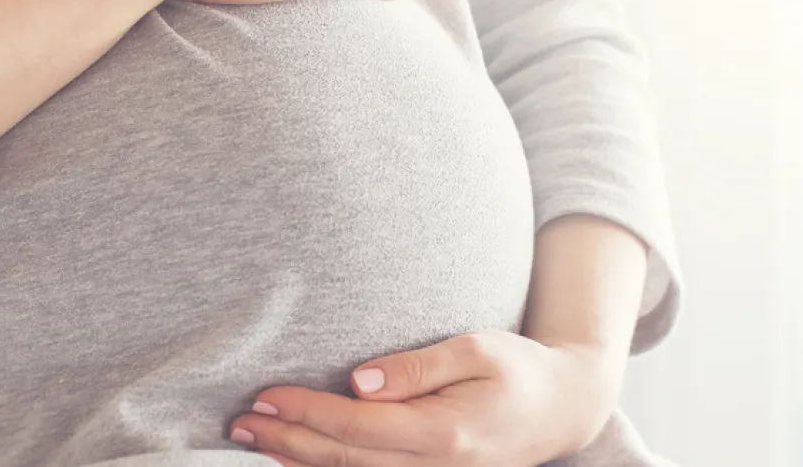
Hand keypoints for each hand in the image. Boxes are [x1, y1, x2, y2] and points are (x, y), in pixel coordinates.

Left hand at [230, 331, 628, 465]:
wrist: (563, 409)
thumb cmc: (520, 368)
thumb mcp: (477, 347)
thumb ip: (419, 365)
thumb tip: (359, 379)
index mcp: (445, 433)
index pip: (357, 426)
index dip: (306, 412)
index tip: (265, 394)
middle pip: (345, 461)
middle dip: (286, 440)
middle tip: (239, 421)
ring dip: (299, 462)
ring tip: (253, 442)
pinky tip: (298, 461)